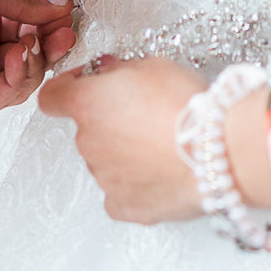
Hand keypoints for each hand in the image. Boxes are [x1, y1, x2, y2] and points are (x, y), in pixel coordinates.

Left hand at [0, 0, 77, 127]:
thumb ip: (27, 2)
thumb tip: (63, 9)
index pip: (30, 32)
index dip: (51, 26)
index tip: (68, 17)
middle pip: (32, 59)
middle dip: (52, 46)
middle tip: (64, 35)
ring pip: (23, 81)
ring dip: (35, 61)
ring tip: (29, 43)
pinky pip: (3, 98)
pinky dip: (18, 78)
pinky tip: (17, 56)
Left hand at [40, 58, 205, 221]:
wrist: (217, 150)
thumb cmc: (189, 105)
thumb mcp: (157, 65)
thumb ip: (122, 70)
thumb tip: (109, 74)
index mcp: (88, 104)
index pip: (53, 96)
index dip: (68, 87)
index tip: (87, 83)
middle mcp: (87, 142)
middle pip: (89, 129)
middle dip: (112, 120)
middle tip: (150, 112)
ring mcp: (102, 178)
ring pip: (106, 159)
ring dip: (126, 150)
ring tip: (166, 143)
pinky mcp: (122, 205)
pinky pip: (120, 192)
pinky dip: (136, 182)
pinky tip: (162, 170)